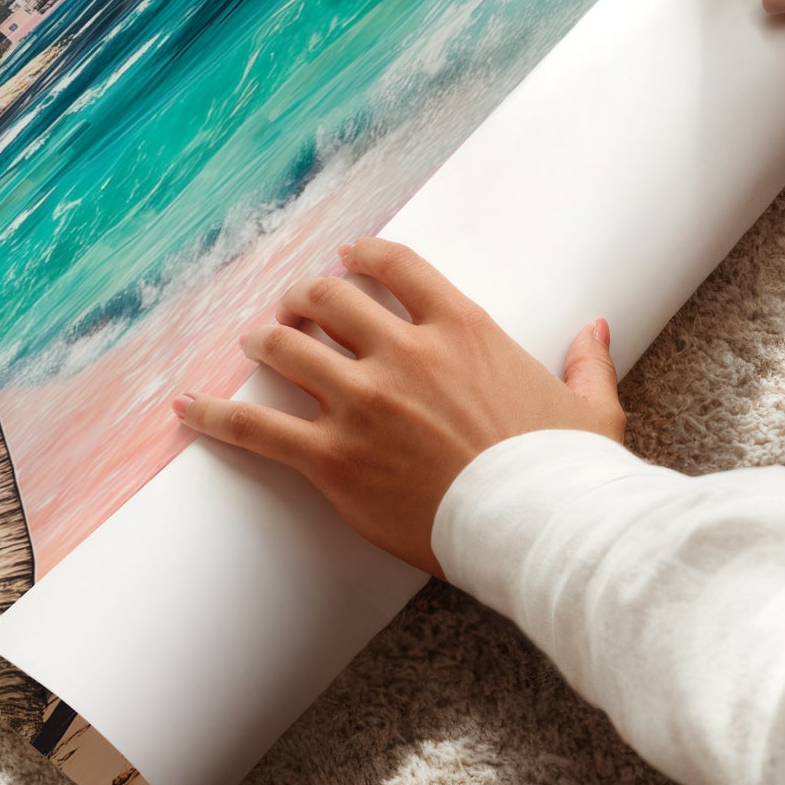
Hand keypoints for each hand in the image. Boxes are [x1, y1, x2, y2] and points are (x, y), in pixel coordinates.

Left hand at [173, 236, 621, 576]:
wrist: (539, 527)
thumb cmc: (566, 471)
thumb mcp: (589, 407)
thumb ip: (586, 360)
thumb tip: (596, 329)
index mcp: (462, 329)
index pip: (395, 267)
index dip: (362, 257)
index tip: (346, 259)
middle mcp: (404, 353)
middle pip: (329, 300)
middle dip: (305, 298)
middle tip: (294, 307)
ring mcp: (363, 403)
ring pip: (288, 349)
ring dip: (265, 342)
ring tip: (253, 344)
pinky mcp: (334, 458)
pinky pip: (258, 428)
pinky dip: (217, 415)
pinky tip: (188, 407)